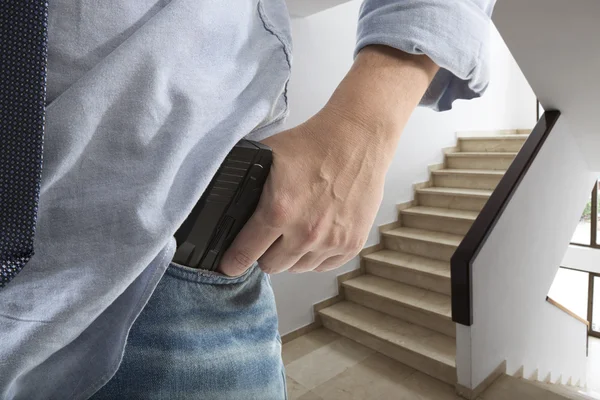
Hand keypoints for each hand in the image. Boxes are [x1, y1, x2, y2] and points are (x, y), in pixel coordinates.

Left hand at [219, 108, 386, 275]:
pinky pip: (323, 265)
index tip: (229, 265)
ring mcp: (331, 241)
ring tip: (296, 230)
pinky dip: (317, 255)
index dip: (232, 261)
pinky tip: (316, 235)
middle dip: (265, 253)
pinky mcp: (351, 244)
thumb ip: (246, 185)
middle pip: (271, 266)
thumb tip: (227, 204)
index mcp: (278, 211)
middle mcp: (305, 233)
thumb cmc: (313, 144)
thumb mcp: (266, 157)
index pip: (243, 254)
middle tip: (269, 236)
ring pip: (298, 268)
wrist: (357, 139)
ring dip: (292, 255)